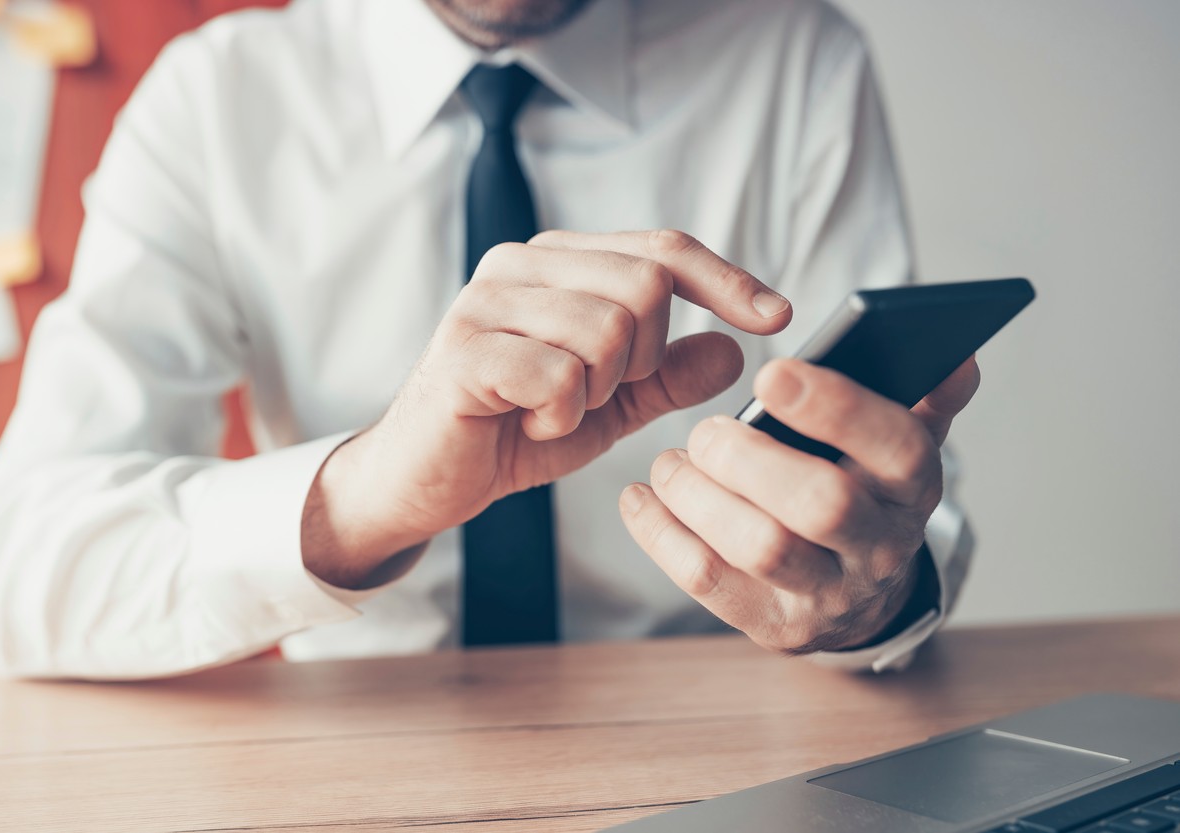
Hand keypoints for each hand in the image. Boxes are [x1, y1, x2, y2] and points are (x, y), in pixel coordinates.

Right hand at [303, 230, 791, 587]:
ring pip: (607, 330)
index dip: (726, 280)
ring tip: (551, 411)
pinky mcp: (465, 349)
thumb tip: (735, 350)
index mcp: (557, 263)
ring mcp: (487, 302)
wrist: (425, 481)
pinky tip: (526, 425)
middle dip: (643, 359)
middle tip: (593, 393)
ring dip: (596, 393)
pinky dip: (559, 417)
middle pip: (645, 286)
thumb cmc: (510, 432)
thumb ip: (666, 376)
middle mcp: (520, 264)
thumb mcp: (608, 405)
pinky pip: (561, 375)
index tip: (778, 316)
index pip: (661, 248)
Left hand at [619, 356, 979, 652]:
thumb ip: (922, 396)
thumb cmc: (861, 492)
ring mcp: (828, 593)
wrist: (855, 597)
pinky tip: (640, 499)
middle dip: (751, 458)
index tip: (769, 374)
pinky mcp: (775, 625)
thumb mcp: (899, 445)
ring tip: (669, 465)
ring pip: (762, 547)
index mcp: (912, 487)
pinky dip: (663, 535)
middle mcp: (879, 545)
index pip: (896, 447)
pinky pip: (710, 582)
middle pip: (823, 505)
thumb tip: (954, 356)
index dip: (834, 408)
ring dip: (700, 497)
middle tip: (706, 432)